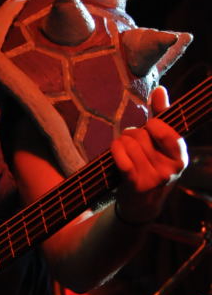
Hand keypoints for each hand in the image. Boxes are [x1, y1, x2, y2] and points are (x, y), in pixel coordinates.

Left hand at [112, 85, 187, 223]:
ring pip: (130, 144)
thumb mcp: (162, 146)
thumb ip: (163, 116)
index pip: (166, 131)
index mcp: (180, 157)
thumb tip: (160, 89)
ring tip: (122, 148)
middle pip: (143, 136)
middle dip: (132, 134)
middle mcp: (169, 169)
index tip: (149, 127)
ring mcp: (153, 178)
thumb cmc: (151, 167)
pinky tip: (114, 150)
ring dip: (121, 142)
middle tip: (131, 142)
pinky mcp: (135, 185)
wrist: (142, 205)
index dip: (153, 125)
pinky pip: (122, 158)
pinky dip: (115, 150)